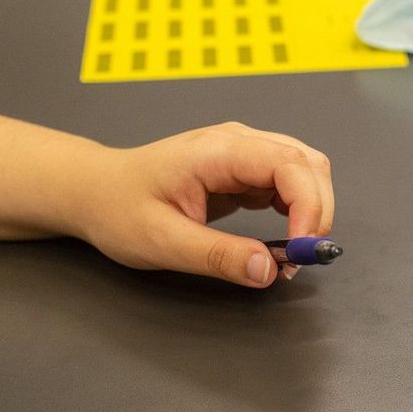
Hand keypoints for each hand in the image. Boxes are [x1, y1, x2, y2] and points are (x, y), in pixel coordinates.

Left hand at [75, 122, 334, 287]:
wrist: (94, 191)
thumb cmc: (118, 208)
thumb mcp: (162, 242)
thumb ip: (218, 256)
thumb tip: (269, 269)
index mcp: (217, 151)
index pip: (289, 164)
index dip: (309, 207)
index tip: (302, 251)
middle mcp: (237, 142)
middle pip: (308, 163)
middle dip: (318, 212)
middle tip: (300, 260)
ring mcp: (242, 153)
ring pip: (304, 171)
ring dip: (310, 211)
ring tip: (291, 254)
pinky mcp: (243, 171)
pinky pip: (286, 184)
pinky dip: (296, 213)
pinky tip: (282, 242)